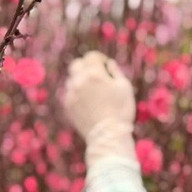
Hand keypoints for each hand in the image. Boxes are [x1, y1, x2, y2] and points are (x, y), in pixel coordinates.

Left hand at [63, 51, 136, 167]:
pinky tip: (88, 101)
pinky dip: (77, 93)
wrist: (107, 135)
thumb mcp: (124, 86)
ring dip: (80, 80)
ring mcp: (71, 94)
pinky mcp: (67, 106)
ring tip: (93, 91)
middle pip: (76, 64)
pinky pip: (69, 93)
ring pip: (71, 79)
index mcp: (94, 74)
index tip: (104, 66)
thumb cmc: (121, 110)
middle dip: (85, 66)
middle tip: (95, 75)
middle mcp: (79, 81)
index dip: (99, 59)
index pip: (90, 56)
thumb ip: (115, 71)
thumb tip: (108, 63)